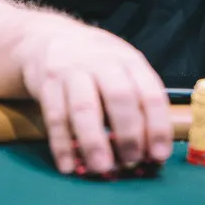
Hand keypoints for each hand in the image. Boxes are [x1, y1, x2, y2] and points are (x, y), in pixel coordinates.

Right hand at [20, 20, 172, 176]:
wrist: (50, 37)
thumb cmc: (96, 62)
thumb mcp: (123, 68)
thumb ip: (138, 101)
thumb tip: (150, 149)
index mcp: (129, 60)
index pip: (149, 92)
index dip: (157, 126)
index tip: (158, 155)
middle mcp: (102, 62)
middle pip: (119, 96)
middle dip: (128, 133)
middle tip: (132, 161)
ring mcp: (72, 71)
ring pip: (84, 107)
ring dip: (94, 141)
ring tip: (101, 167)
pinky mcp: (46, 83)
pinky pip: (54, 117)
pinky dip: (61, 144)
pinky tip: (68, 165)